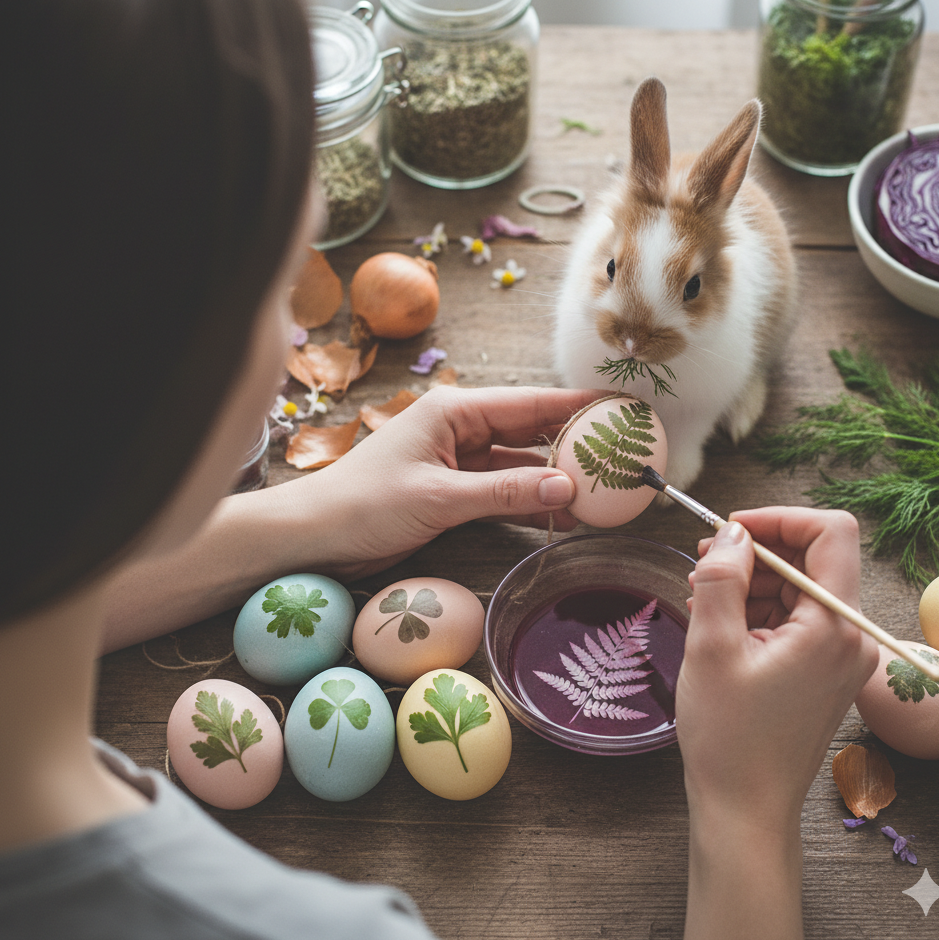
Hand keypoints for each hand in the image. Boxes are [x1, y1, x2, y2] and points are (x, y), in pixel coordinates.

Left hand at [272, 385, 599, 579]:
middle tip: (625, 452)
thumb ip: (505, 491)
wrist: (313, 537)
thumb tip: (569, 488)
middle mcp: (459, 427)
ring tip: (605, 487)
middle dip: (577, 441)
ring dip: (557, 476)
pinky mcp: (452, 490)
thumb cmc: (363, 506)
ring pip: (521, 462)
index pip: (530, 402)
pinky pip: (503, 489)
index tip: (624, 407)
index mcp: (454, 410)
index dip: (580, 404)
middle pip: (532, 429)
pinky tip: (564, 512)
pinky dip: (531, 500)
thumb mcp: (438, 498)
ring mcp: (457, 459)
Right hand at [676, 507, 878, 822]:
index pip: (830, 532)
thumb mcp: (711, 646)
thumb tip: (733, 533)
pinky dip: (758, 609)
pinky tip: (719, 623)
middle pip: (812, 558)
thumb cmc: (728, 737)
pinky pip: (796, 617)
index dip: (779, 518)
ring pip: (800, 586)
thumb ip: (721, 579)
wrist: (744, 809)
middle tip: (703, 563)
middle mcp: (850, 637)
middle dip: (756, 551)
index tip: (730, 529)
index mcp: (832, 627)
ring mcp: (841, 656)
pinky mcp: (825, 670)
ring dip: (751, 581)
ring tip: (702, 599)